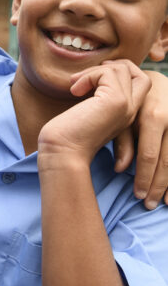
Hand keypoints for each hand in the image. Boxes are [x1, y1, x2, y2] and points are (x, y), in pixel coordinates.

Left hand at [39, 60, 149, 164]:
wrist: (62, 152)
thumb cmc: (66, 136)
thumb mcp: (87, 113)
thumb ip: (95, 99)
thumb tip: (86, 75)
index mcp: (125, 115)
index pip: (139, 86)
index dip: (120, 74)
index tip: (93, 77)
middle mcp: (131, 112)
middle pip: (141, 76)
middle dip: (117, 65)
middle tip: (87, 75)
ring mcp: (126, 106)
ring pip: (122, 70)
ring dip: (94, 71)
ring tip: (75, 84)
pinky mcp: (116, 102)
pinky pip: (108, 73)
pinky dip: (88, 76)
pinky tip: (74, 91)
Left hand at [129, 70, 167, 208]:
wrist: (155, 80)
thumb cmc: (132, 100)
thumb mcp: (123, 114)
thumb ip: (122, 140)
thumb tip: (121, 170)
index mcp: (152, 117)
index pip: (149, 155)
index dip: (144, 178)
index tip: (138, 196)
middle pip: (167, 161)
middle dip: (158, 186)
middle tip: (149, 205)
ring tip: (165, 203)